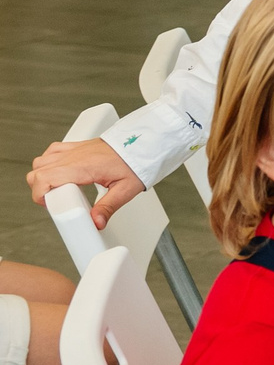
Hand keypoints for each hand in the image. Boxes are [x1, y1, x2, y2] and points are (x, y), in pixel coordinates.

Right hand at [29, 139, 146, 228]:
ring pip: (40, 162)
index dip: (41, 197)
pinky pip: (51, 152)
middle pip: (37, 173)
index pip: (43, 179)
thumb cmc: (136, 162)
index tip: (54, 207)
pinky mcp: (76, 146)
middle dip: (40, 190)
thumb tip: (96, 223)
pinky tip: (61, 174)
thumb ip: (108, 207)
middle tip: (58, 201)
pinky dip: (49, 163)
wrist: (144, 142)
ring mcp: (73, 150)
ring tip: (60, 190)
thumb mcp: (125, 189)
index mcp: (81, 166)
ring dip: (43, 177)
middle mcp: (73, 156)